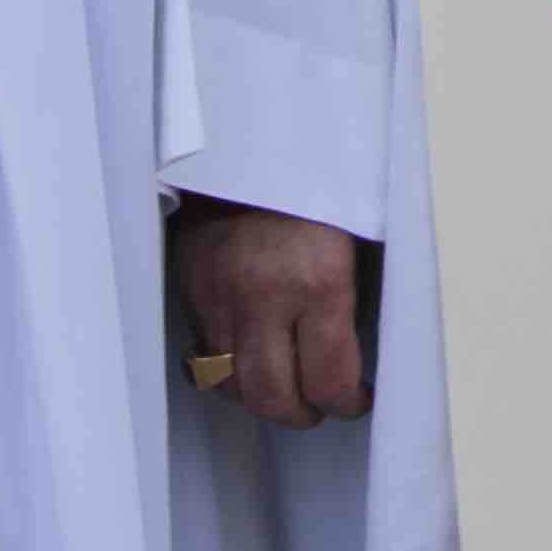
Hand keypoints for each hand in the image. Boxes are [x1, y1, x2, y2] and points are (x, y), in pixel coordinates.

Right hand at [171, 198, 370, 430]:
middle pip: (273, 398)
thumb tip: (358, 356)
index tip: (360, 400)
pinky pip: (205, 359)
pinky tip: (250, 363)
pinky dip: (228, 373)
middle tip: (321, 406)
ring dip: (261, 399)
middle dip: (303, 414)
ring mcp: (220, 297)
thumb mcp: (355, 234)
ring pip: (231, 386)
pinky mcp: (192, 291)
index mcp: (319, 280)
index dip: (349, 403)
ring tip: (286, 388)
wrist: (251, 136)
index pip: (330, 380)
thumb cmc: (319, 183)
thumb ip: (352, 296)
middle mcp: (264, 296)